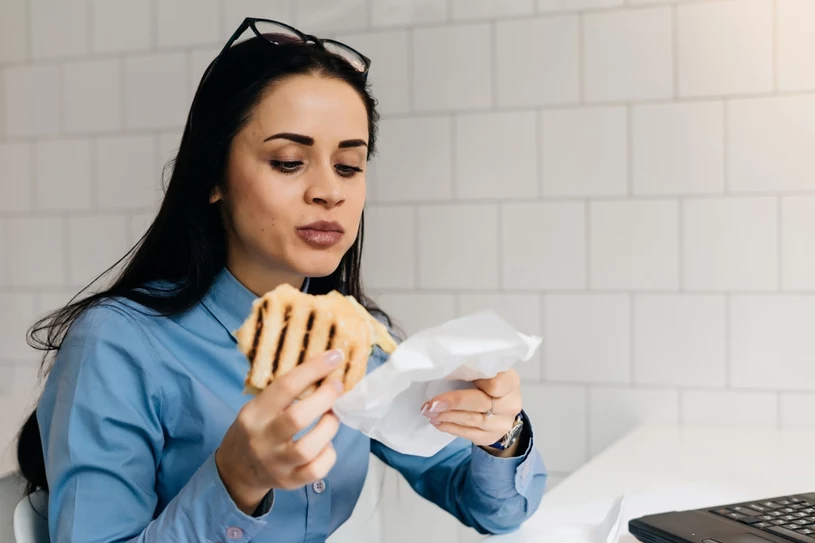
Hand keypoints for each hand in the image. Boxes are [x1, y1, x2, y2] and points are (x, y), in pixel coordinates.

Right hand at [215, 349, 345, 513]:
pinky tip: (326, 444)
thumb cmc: (254, 429)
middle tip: (337, 387)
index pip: (285, 387)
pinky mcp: (290, 482)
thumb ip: (284, 394)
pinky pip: (317, 470)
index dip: (314, 369)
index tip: (335, 356)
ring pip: (310, 447)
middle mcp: (263, 440)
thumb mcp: (258, 407)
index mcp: (254, 414)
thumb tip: (324, 370)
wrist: (237, 471)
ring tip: (333, 415)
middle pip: (298, 417)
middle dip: (325, 398)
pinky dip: (329, 454)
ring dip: (330, 426)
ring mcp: (276, 464)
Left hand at [421, 370, 521, 452]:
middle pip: (480, 403)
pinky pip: (468, 433)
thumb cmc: (488, 382)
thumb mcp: (487, 371)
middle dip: (453, 402)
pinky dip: (450, 427)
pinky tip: (437, 422)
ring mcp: (502, 424)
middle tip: (431, 403)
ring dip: (447, 416)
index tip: (454, 377)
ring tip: (429, 411)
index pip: (495, 384)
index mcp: (510, 382)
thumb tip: (446, 370)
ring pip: (472, 420)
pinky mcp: (490, 437)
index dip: (475, 382)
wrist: (502, 408)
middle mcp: (510, 404)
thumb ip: (474, 369)